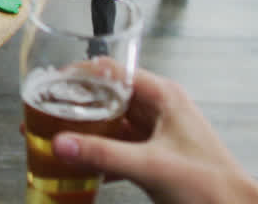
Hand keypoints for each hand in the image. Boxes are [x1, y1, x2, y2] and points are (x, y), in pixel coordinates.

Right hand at [52, 69, 257, 203]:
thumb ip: (102, 154)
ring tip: (55, 137)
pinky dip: (99, 155)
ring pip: (112, 124)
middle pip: (108, 96)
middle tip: (46, 111)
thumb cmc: (211, 185)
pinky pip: (119, 148)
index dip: (81, 75)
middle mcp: (159, 109)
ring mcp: (157, 133)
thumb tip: (60, 143)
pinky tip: (80, 168)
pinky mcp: (155, 156)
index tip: (53, 83)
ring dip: (86, 132)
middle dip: (77, 105)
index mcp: (163, 96)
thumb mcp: (150, 166)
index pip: (113, 71)